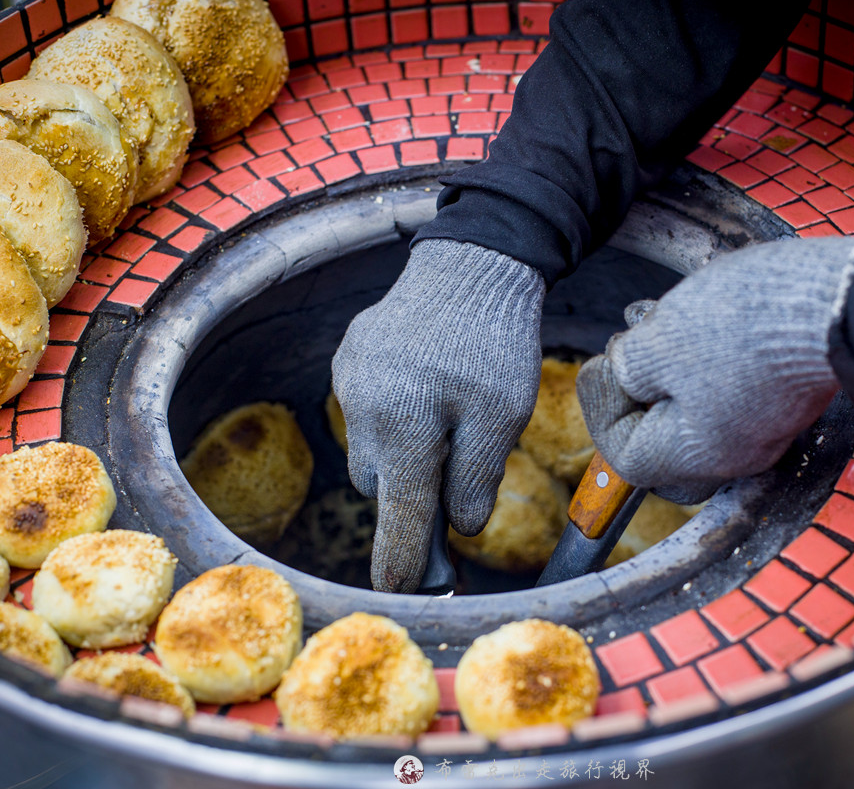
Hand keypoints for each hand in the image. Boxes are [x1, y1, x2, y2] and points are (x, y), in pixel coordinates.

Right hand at [331, 239, 544, 591]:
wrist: (471, 261)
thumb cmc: (494, 342)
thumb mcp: (503, 416)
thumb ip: (476, 478)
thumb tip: (458, 527)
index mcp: (404, 427)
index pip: (401, 513)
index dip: (401, 559)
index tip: (394, 593)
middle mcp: (364, 408)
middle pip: (383, 485)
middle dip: (414, 490)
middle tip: (457, 470)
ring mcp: (350, 381)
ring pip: (372, 449)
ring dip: (403, 452)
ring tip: (445, 415)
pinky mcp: (349, 360)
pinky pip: (366, 411)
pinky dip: (394, 416)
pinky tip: (425, 387)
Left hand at [576, 236, 853, 503]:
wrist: (837, 297)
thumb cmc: (745, 323)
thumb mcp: (658, 342)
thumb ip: (627, 367)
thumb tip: (621, 372)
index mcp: (698, 455)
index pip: (626, 456)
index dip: (602, 409)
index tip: (600, 364)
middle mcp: (733, 453)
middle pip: (659, 436)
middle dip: (634, 387)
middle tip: (627, 348)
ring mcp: (762, 424)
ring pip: (690, 404)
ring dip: (663, 361)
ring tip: (656, 317)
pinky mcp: (781, 392)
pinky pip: (724, 386)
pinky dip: (697, 354)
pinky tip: (692, 313)